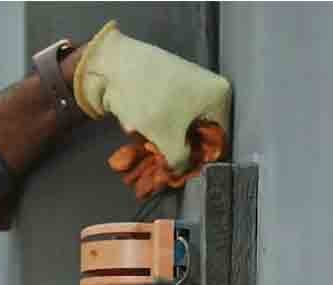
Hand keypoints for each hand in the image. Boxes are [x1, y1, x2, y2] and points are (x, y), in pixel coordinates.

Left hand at [74, 21, 231, 175]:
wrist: (112, 65)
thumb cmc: (149, 99)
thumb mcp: (168, 138)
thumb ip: (179, 160)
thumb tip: (180, 170)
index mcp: (220, 95)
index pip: (217, 138)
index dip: (199, 158)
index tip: (181, 171)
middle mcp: (207, 88)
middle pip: (196, 131)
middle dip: (176, 148)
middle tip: (159, 164)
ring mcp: (184, 85)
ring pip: (176, 124)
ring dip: (159, 138)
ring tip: (142, 145)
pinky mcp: (163, 85)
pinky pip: (162, 114)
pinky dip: (150, 124)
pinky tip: (134, 128)